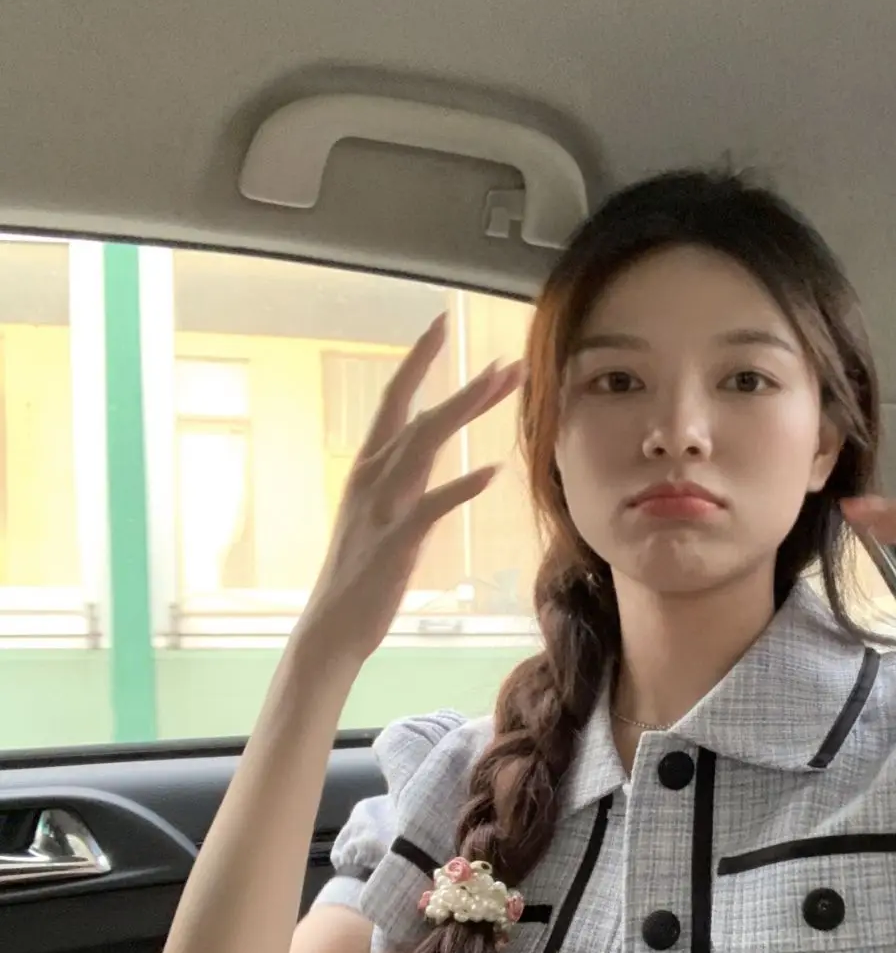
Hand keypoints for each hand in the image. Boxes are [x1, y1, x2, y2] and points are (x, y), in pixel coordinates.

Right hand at [295, 313, 522, 669]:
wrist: (330, 630)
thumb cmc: (360, 575)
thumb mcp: (380, 515)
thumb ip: (402, 481)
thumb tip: (426, 454)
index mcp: (367, 469)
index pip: (393, 400)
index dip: (416, 360)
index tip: (442, 322)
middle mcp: (370, 479)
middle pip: (419, 416)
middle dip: (464, 386)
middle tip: (508, 362)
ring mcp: (380, 509)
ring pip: (423, 446)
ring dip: (464, 411)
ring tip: (503, 388)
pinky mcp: (394, 543)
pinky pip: (430, 506)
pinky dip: (460, 486)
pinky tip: (490, 471)